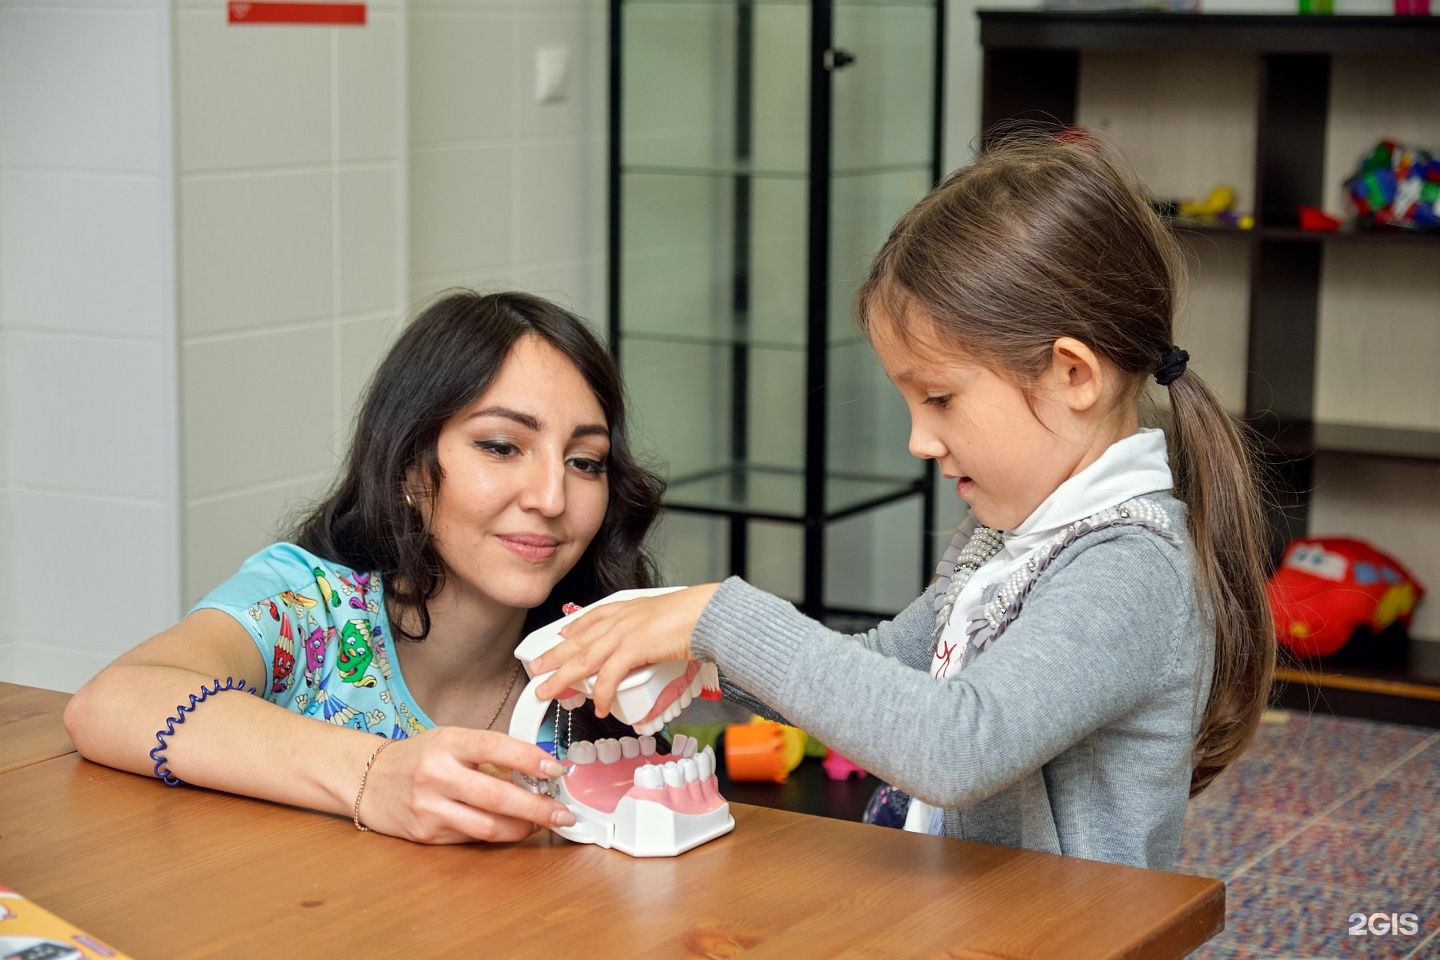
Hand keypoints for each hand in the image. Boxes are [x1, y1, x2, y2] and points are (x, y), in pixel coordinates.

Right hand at [357, 727, 575, 843]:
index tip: (556, 768)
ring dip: (522, 827)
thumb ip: (488, 754)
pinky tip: (510, 828)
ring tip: (540, 823)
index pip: (495, 747)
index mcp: (447, 743)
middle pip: (497, 795)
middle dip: (538, 807)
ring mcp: (430, 807)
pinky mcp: (427, 834)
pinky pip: (472, 837)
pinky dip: (497, 834)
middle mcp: (437, 774)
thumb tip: (537, 770)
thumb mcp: (450, 741)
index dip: (529, 758)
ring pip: (488, 825)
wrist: (368, 781)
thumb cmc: (418, 758)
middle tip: (563, 813)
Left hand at [531, 584, 720, 716]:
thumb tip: (652, 652)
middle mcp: (620, 619)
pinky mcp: (633, 649)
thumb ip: (652, 635)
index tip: (558, 637)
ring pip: (583, 659)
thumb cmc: (695, 617)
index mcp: (627, 609)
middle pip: (577, 641)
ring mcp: (624, 633)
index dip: (570, 631)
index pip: (589, 619)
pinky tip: (597, 708)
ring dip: (562, 678)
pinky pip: (609, 677)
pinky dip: (601, 694)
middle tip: (535, 670)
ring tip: (548, 692)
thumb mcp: (665, 620)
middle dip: (553, 657)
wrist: (709, 614)